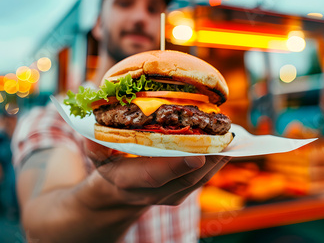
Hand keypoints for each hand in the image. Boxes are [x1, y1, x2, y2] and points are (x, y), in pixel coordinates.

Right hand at [83, 140, 230, 206]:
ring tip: (231, 137)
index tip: (198, 155)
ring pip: (199, 180)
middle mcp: (153, 193)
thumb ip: (94, 143)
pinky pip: (203, 178)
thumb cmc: (107, 167)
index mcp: (129, 181)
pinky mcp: (181, 192)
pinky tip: (227, 144)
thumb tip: (92, 127)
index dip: (176, 166)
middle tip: (225, 136)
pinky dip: (216, 161)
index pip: (155, 175)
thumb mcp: (96, 154)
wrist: (116, 196)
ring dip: (217, 159)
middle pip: (186, 178)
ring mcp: (170, 195)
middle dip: (209, 158)